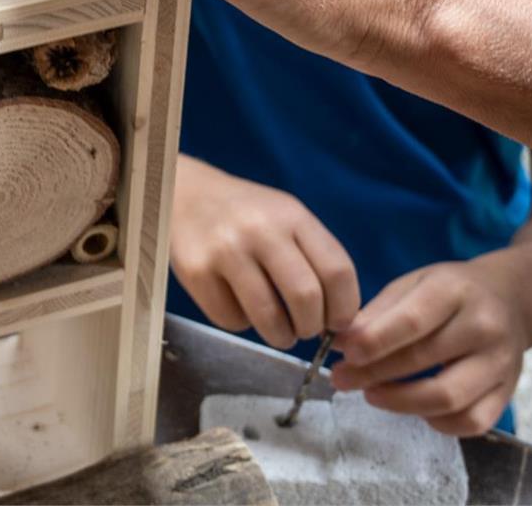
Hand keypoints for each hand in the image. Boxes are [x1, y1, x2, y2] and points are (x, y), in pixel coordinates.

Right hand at [170, 157, 360, 348]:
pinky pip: (232, 320)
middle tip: (304, 330)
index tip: (337, 322)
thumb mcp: (286, 217)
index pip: (337, 272)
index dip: (345, 308)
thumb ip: (314, 258)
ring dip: (281, 336)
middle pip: (306, 298)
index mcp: (291, 215)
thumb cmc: (248, 214)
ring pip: (269, 318)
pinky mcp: (196, 271)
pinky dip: (242, 323)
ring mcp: (225, 250)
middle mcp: (259, 229)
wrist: (186, 193)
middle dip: (312, 327)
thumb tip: (337, 319)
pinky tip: (239, 306)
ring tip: (279, 331)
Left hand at [332, 254, 530, 436]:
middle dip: (374, 374)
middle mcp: (483, 327)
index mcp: (454, 291)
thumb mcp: (414, 283)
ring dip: (401, 403)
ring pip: (448, 398)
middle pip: (424, 360)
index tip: (346, 352)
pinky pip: (472, 422)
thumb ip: (378, 312)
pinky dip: (439, 423)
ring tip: (371, 394)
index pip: (413, 321)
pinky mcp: (507, 392)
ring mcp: (500, 363)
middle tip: (342, 378)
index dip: (375, 341)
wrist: (510, 299)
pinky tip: (415, 408)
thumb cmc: (451, 291)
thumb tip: (342, 342)